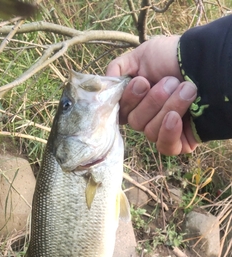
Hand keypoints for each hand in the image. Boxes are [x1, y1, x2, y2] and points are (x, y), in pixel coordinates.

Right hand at [106, 36, 197, 154]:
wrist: (206, 63)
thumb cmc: (174, 57)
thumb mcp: (142, 55)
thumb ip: (118, 69)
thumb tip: (105, 84)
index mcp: (136, 101)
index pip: (120, 113)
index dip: (128, 101)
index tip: (141, 82)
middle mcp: (147, 117)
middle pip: (135, 123)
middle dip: (153, 101)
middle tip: (170, 81)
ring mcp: (162, 131)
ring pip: (150, 132)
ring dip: (168, 108)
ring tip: (186, 89)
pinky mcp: (178, 143)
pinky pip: (164, 147)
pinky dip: (168, 132)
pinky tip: (176, 118)